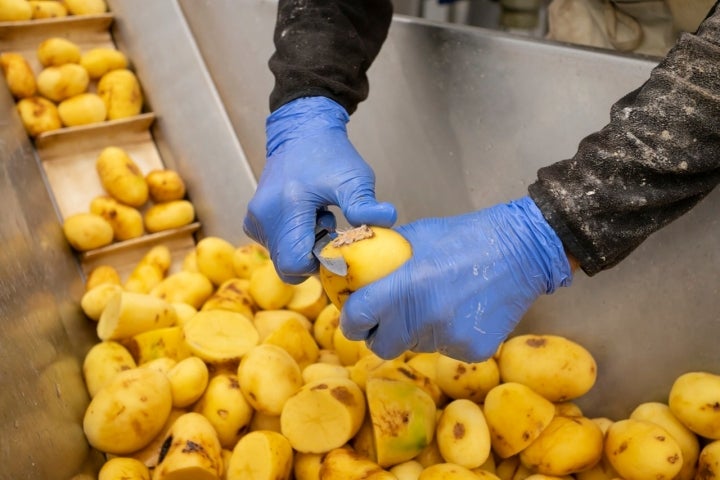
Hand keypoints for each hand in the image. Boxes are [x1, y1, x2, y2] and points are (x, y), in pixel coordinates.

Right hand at [243, 96, 396, 282]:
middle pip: (289, 264)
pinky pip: (275, 245)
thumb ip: (365, 204)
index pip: (294, 264)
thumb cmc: (330, 155)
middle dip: (312, 256)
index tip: (336, 245)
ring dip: (304, 247)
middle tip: (330, 230)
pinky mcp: (253, 221)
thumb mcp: (353, 178)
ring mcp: (254, 220)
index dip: (318, 264)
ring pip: (282, 257)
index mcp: (287, 208)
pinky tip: (307, 218)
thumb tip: (388, 218)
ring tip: (320, 218)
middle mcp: (264, 218)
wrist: (302, 132)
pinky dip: (293, 239)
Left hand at [340, 196, 572, 361]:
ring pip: (416, 346)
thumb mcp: (416, 236)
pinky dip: (446, 336)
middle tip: (388, 318)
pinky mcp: (473, 350)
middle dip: (380, 334)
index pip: (357, 319)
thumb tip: (352, 266)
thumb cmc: (465, 236)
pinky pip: (445, 349)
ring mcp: (451, 338)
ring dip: (416, 331)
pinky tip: (460, 310)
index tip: (354, 316)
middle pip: (382, 346)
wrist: (521, 251)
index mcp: (406, 287)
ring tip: (436, 303)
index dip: (351, 320)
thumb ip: (382, 255)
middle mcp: (425, 318)